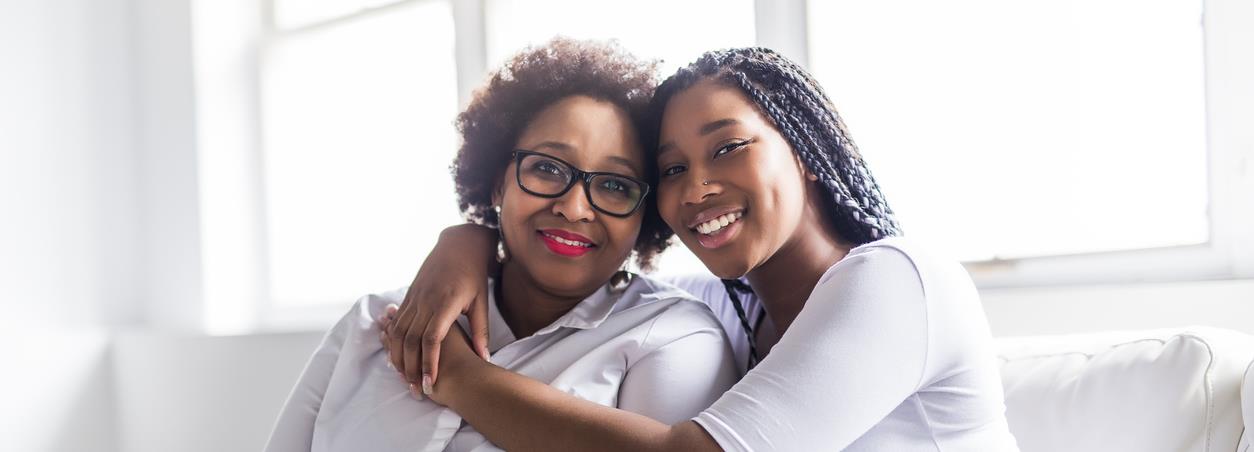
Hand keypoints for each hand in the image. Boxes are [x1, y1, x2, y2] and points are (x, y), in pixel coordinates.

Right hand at [384, 224, 496, 389]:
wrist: (459, 245)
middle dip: (412, 367)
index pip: (432, 339)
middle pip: (411, 340)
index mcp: (444, 303)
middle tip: (417, 389)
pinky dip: (393, 341)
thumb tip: (484, 358)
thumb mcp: (480, 302)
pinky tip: (396, 357)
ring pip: (399, 333)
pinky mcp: (409, 296)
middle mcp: (425, 301)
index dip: (429, 362)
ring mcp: (414, 297)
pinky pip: (397, 322)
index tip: (431, 382)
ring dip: (399, 357)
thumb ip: (480, 331)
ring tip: (405, 378)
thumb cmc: (474, 275)